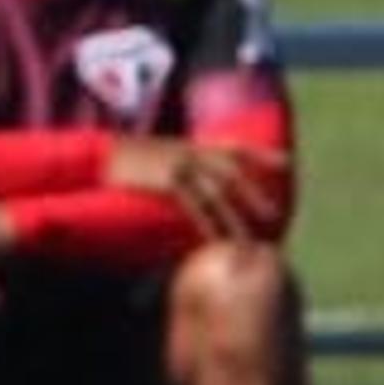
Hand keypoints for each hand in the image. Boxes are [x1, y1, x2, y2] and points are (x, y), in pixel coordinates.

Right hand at [108, 135, 287, 240]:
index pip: (235, 147)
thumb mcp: (156, 150)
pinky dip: (208, 223)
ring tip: (251, 239)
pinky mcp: (168, 182)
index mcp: (191, 145)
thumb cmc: (123, 157)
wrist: (98, 156)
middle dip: (255, 194)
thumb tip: (190, 174)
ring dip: (236, 218)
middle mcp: (192, 152)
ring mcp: (181, 166)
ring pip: (219, 194)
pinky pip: (195, 206)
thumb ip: (178, 157)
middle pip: (234, 173)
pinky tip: (216, 239)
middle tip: (275, 217)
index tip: (285, 163)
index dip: (262, 154)